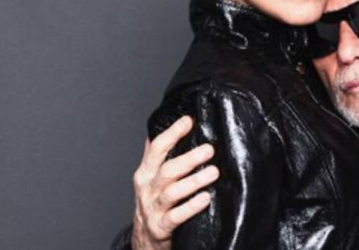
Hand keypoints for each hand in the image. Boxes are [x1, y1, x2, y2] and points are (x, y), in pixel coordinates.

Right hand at [131, 116, 219, 249]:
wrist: (144, 237)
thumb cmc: (153, 200)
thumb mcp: (150, 176)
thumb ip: (156, 153)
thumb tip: (166, 125)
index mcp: (145, 172)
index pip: (156, 149)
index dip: (171, 133)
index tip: (188, 120)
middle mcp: (147, 188)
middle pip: (167, 170)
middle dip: (189, 158)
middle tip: (210, 149)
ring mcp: (153, 208)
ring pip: (172, 192)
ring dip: (194, 181)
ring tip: (214, 172)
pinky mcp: (161, 226)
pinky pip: (176, 216)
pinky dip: (191, 207)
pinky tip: (205, 198)